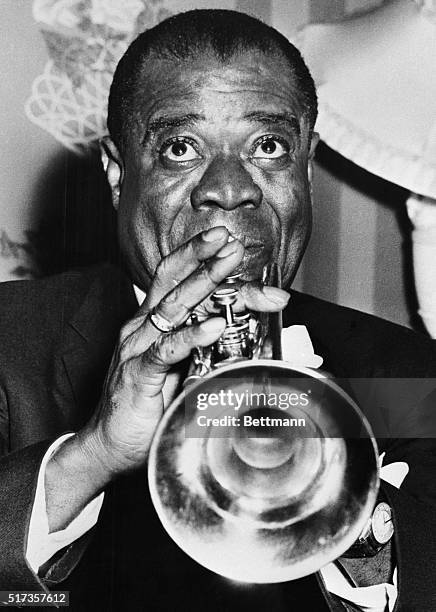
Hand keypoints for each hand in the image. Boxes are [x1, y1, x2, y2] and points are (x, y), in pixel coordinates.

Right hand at [80, 226, 289, 479]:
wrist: (110, 443)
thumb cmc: (146, 404)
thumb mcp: (179, 368)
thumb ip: (202, 348)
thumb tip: (240, 337)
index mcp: (151, 322)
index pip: (175, 279)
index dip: (201, 259)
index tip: (229, 246)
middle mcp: (142, 327)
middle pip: (173, 281)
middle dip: (203, 256)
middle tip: (231, 240)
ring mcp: (137, 348)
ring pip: (172, 306)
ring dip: (203, 282)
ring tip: (228, 263)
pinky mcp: (138, 373)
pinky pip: (166, 349)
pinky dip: (192, 336)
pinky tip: (215, 327)